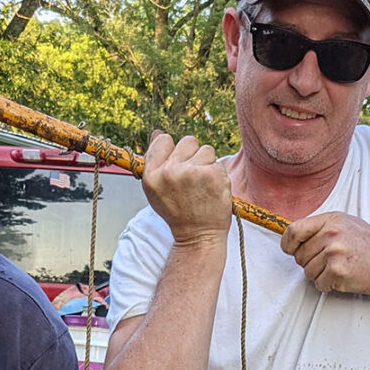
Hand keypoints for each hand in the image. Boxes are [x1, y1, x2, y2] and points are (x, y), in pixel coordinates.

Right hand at [142, 132, 233, 249]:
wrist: (198, 237)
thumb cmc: (178, 212)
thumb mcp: (157, 190)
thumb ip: (155, 161)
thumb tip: (157, 132)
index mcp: (151, 175)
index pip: (163, 140)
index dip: (173, 152)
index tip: (178, 168)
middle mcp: (168, 172)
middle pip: (187, 141)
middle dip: (193, 156)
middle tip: (193, 181)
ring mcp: (190, 173)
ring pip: (205, 149)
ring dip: (207, 164)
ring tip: (203, 186)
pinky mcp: (210, 174)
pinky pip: (218, 162)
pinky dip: (218, 175)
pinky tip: (212, 190)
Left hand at [281, 212, 369, 296]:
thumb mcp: (348, 226)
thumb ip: (323, 229)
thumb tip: (295, 237)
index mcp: (332, 220)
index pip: (294, 230)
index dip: (287, 243)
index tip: (290, 250)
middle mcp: (331, 234)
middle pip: (300, 256)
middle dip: (311, 263)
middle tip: (331, 263)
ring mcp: (334, 252)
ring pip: (308, 272)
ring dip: (321, 276)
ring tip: (341, 269)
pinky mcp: (337, 271)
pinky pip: (319, 284)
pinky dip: (328, 286)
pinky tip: (344, 279)